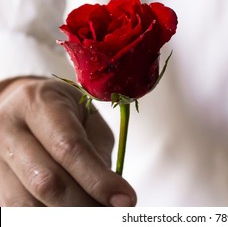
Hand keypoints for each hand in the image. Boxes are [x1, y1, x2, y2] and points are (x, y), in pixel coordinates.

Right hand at [0, 77, 136, 205]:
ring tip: (94, 212)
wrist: (20, 104)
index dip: (98, 179)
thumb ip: (98, 152)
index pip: (68, 147)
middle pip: (46, 181)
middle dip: (85, 205)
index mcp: (38, 103)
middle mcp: (7, 128)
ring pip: (26, 204)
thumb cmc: (63, 110)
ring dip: (67, 215)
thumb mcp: (88, 118)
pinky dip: (48, 215)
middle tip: (113, 213)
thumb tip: (111, 196)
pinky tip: (71, 210)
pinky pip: (17, 211)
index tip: (125, 200)